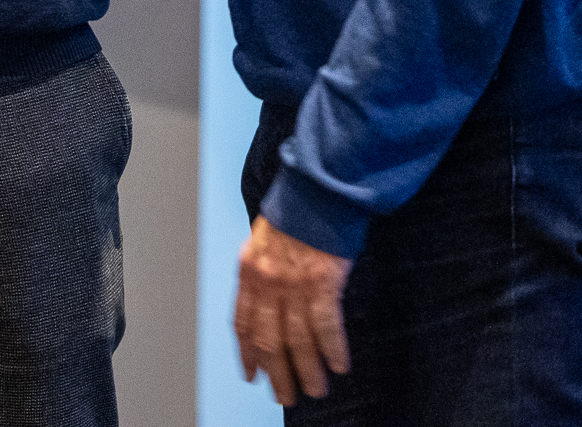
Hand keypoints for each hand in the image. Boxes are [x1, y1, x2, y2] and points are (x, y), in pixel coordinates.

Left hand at [234, 216, 351, 404]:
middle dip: (277, 374)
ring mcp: (294, 284)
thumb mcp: (264, 238)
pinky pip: (326, 326)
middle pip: (268, 341)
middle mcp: (267, 282)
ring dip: (306, 371)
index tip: (251, 375)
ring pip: (297, 341)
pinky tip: (339, 365)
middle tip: (286, 396)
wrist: (319, 185)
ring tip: (314, 390)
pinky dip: (332, 350)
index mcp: (249, 270)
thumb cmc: (296, 209)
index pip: (242, 322)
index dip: (246, 353)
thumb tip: (266, 300)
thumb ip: (262, 269)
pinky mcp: (323, 281)